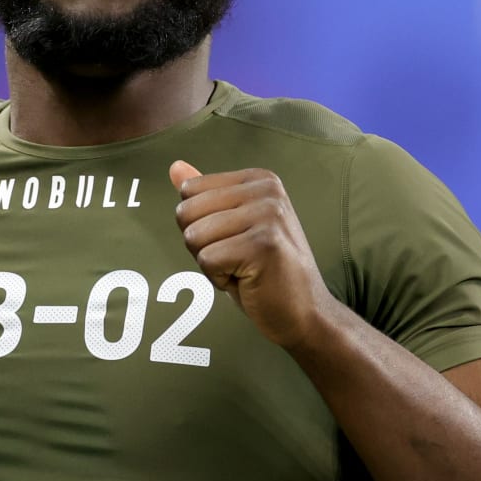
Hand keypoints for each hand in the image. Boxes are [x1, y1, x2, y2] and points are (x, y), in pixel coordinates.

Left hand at [169, 160, 334, 350]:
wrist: (306, 313)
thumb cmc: (265, 273)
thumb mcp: (233, 227)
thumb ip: (206, 196)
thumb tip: (174, 167)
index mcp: (259, 179)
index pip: (188, 191)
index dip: (200, 225)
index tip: (235, 240)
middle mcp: (266, 190)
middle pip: (186, 212)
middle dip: (202, 245)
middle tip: (238, 259)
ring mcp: (268, 215)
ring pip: (194, 237)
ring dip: (211, 263)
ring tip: (245, 269)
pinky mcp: (263, 244)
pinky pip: (207, 260)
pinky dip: (219, 279)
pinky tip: (249, 280)